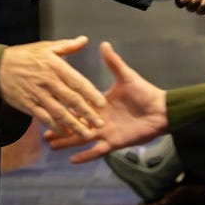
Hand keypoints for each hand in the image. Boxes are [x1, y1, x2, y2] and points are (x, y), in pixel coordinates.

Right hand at [0, 36, 104, 138]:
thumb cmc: (23, 55)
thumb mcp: (45, 47)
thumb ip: (67, 46)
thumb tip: (84, 40)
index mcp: (55, 66)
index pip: (77, 81)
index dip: (90, 93)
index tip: (102, 103)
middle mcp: (48, 82)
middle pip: (71, 100)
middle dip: (87, 113)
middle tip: (100, 123)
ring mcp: (38, 95)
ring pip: (59, 112)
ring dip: (74, 124)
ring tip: (87, 133)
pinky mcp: (28, 105)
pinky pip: (44, 118)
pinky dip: (55, 127)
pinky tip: (65, 133)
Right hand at [44, 41, 167, 162]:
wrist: (161, 110)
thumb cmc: (144, 93)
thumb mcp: (126, 76)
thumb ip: (113, 62)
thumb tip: (103, 44)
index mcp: (100, 104)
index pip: (78, 106)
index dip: (64, 107)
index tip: (48, 106)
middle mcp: (100, 119)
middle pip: (76, 125)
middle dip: (60, 128)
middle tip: (43, 133)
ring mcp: (106, 132)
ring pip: (82, 139)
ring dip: (67, 142)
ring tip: (51, 146)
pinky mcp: (114, 142)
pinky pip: (97, 151)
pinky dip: (86, 156)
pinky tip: (72, 160)